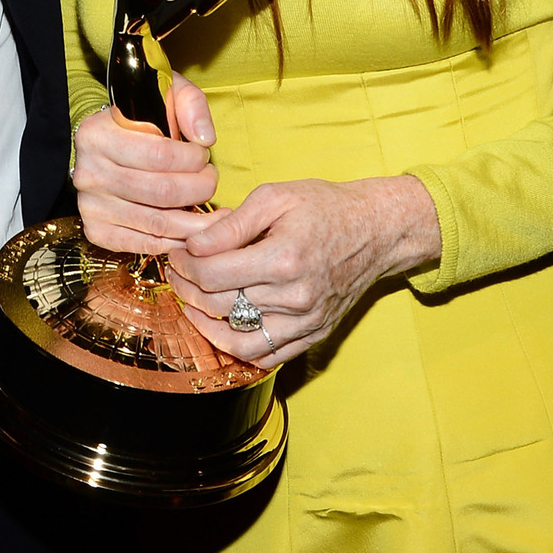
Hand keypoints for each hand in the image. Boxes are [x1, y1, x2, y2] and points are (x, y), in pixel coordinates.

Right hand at [72, 73, 216, 254]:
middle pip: (162, 192)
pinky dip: (174, 241)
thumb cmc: (140, 119)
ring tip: (215, 213)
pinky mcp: (96, 230)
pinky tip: (192, 232)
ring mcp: (90, 205)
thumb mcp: (165, 94)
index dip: (194, 159)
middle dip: (200, 189)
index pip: (160, 155)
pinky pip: (144, 244)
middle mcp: (88, 172)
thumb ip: (190, 105)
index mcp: (97, 133)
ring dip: (195, 221)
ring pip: (157, 222)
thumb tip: (205, 139)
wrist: (105, 142)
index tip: (204, 155)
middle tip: (211, 181)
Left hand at [165, 174, 440, 365]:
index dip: (184, 263)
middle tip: (177, 271)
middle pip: (220, 304)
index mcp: (284, 257)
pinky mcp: (314, 335)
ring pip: (237, 339)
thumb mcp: (275, 197)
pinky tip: (220, 325)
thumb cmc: (325, 207)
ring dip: (203, 324)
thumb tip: (193, 245)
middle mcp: (296, 296)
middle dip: (187, 287)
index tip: (176, 252)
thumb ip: (231, 224)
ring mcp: (306, 321)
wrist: (377, 230)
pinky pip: (265, 356)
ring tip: (191, 302)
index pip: (213, 273)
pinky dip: (236, 347)